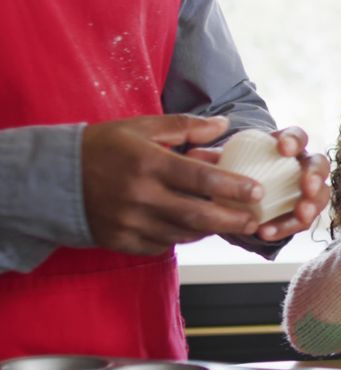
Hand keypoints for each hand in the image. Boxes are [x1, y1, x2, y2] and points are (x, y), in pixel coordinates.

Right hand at [82, 115, 260, 254]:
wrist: (53, 176)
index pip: (201, 178)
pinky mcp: (120, 241)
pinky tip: (194, 228)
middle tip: (254, 219)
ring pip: (183, 233)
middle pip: (198, 214)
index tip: (257, 191)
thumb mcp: (142, 127)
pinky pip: (162, 244)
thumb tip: (224, 125)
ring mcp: (129, 222)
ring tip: (230, 223)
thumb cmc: (103, 146)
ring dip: (210, 229)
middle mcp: (139, 195)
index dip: (233, 187)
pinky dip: (182, 237)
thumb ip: (185, 126)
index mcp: (147, 162)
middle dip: (232, 219)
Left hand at [182, 126, 330, 241]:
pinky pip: (301, 222)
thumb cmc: (238, 172)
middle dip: (315, 175)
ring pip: (321, 196)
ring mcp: (306, 192)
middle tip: (305, 185)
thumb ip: (214, 158)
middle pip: (320, 165)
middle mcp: (302, 167)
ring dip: (312, 205)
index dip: (295, 140)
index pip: (299, 136)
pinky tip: (267, 232)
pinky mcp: (301, 215)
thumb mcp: (227, 163)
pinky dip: (286, 227)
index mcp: (287, 147)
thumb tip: (194, 155)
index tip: (283, 148)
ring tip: (301, 213)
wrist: (242, 199)